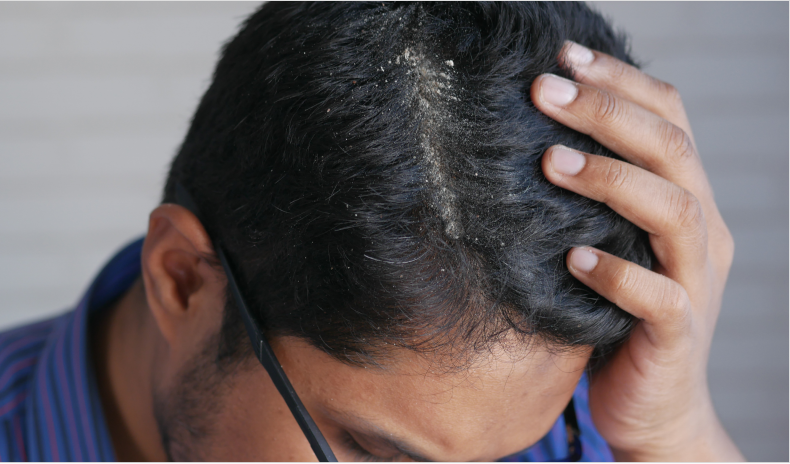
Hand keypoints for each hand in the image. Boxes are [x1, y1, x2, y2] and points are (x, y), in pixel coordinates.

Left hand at [530, 42, 743, 460]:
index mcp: (688, 200)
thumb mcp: (613, 243)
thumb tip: (531, 138)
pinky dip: (618, 273)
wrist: (654, 407)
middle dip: (607, 112)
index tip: (564, 56)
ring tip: (549, 161)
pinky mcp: (679, 335)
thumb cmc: (618, 318)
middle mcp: (702, 234)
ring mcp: (696, 283)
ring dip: (612, 180)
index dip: (622, 82)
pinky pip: (658, 298)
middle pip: (671, 149)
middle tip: (542, 90)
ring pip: (676, 211)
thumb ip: (596, 199)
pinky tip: (573, 258)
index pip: (670, 119)